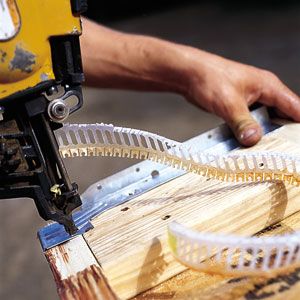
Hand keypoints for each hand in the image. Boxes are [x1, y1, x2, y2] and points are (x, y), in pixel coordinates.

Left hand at [183, 49, 299, 145]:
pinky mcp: (238, 106)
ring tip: (262, 150)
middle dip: (281, 132)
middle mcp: (263, 92)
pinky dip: (249, 131)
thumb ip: (243, 122)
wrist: (189, 75)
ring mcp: (250, 99)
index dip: (298, 126)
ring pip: (264, 120)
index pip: (295, 107)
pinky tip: (245, 142)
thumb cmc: (209, 79)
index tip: (296, 143)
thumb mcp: (229, 103)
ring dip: (263, 133)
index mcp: (268, 86)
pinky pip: (250, 121)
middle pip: (281, 116)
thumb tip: (254, 139)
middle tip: (278, 150)